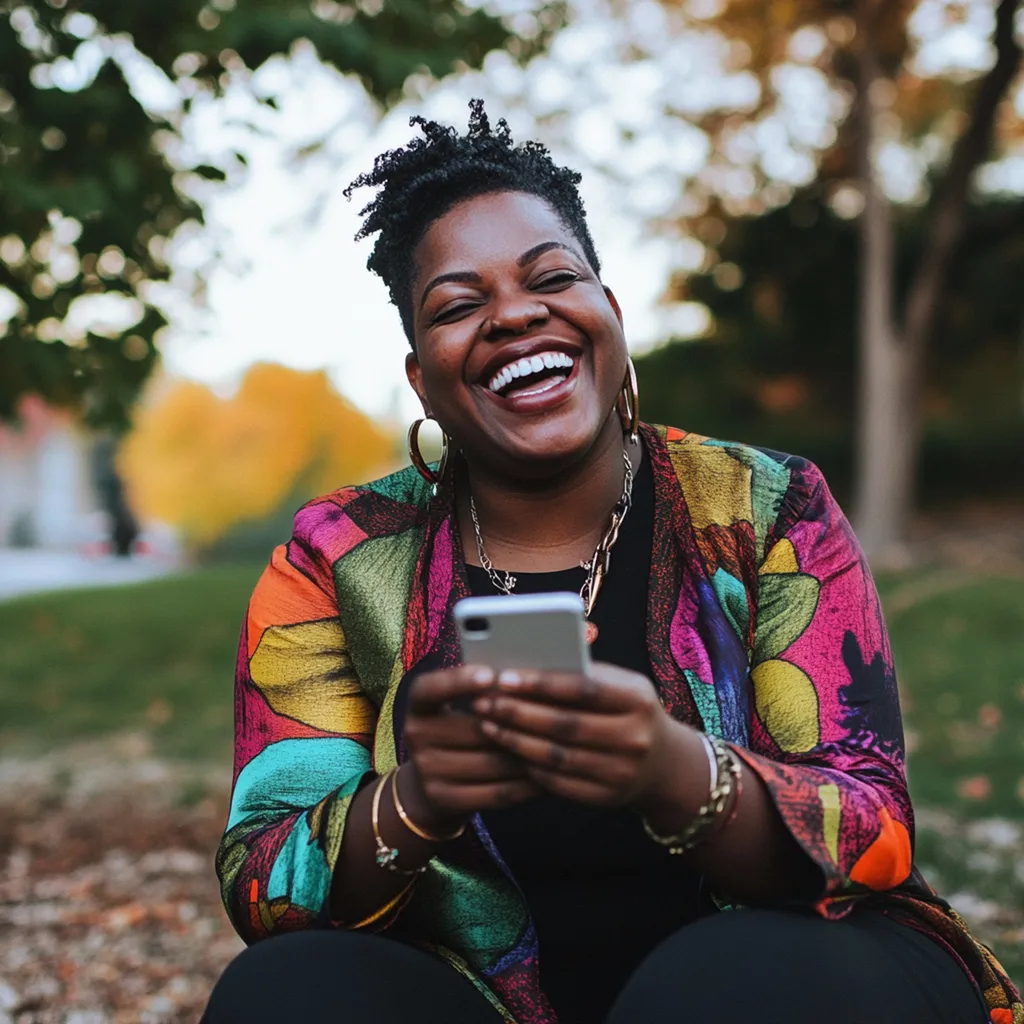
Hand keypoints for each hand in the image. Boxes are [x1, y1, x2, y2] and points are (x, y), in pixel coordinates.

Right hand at [402, 665, 541, 826]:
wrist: (428, 784)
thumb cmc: (457, 730)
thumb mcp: (455, 707)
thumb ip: (482, 693)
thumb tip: (526, 682)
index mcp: (419, 704)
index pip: (431, 688)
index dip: (459, 681)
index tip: (491, 674)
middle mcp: (416, 735)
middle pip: (475, 729)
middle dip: (517, 726)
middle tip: (556, 718)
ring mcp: (427, 770)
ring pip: (491, 763)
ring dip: (528, 757)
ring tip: (559, 748)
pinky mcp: (444, 799)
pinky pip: (495, 792)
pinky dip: (525, 786)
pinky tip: (547, 777)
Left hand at [471, 662, 700, 810]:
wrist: (664, 763)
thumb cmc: (629, 711)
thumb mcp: (621, 685)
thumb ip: (583, 674)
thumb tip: (528, 662)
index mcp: (637, 699)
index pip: (582, 688)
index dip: (540, 683)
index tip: (504, 677)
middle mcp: (634, 737)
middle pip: (564, 724)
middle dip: (518, 713)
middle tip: (483, 702)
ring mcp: (621, 772)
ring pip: (556, 756)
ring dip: (516, 740)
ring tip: (488, 724)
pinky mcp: (607, 797)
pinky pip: (559, 782)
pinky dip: (529, 766)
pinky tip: (509, 751)